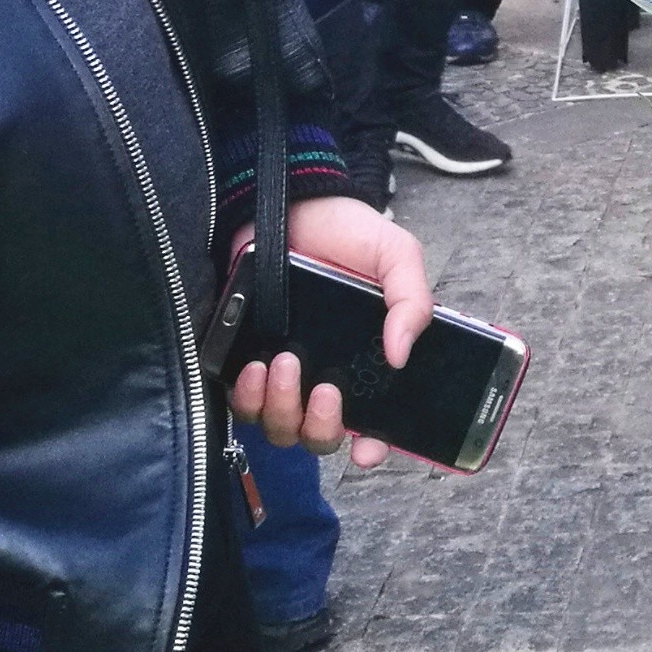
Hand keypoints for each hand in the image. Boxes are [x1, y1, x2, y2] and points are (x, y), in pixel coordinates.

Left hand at [226, 194, 436, 466]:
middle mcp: (324, 376)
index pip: (374, 425)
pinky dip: (247, 395)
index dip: (373, 447)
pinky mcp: (242, 361)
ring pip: (278, 427)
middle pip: (319, 436)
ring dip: (281, 408)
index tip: (366, 450)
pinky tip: (254, 367)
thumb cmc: (347, 233)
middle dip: (320, 425)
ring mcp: (283, 373)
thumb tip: (400, 355)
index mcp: (366, 362)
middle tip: (323, 388)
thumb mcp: (396, 256)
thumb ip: (411, 300)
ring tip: (283, 365)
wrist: (292, 202)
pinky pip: (240, 404)